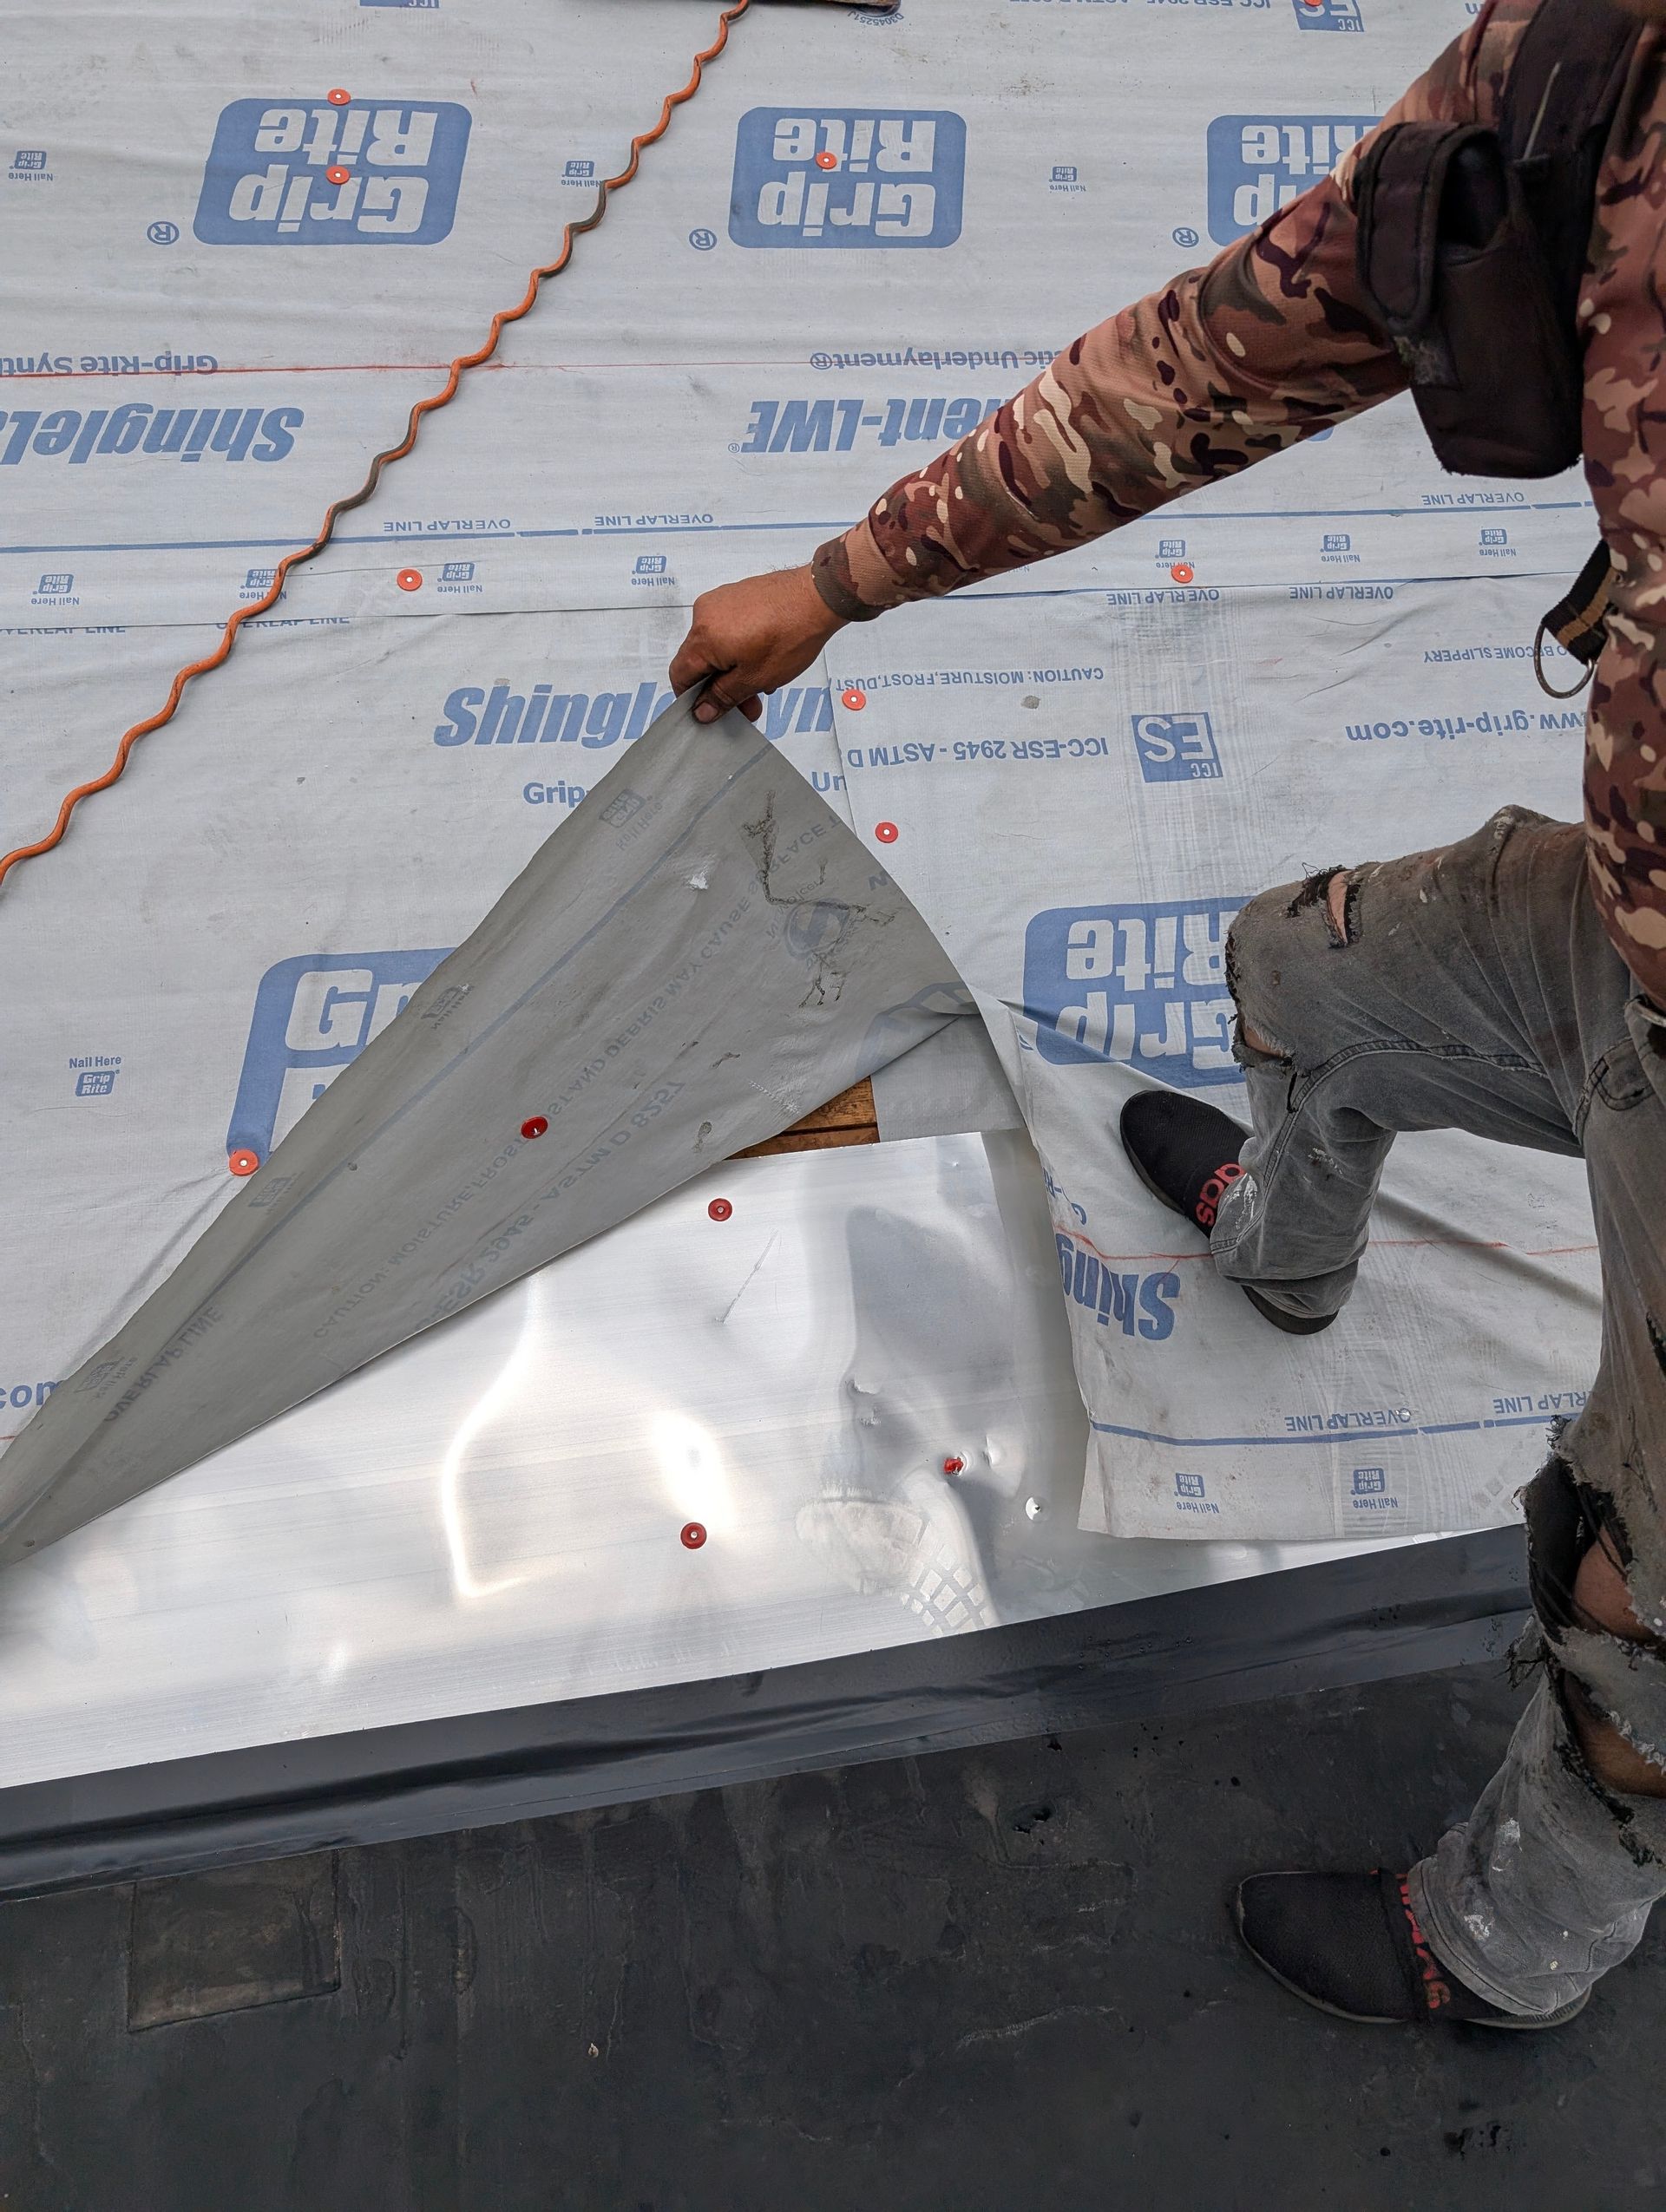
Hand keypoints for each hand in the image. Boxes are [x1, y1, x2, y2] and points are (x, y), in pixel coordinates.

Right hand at [669, 566, 848, 724]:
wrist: (818, 597)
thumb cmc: (792, 633)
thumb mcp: (755, 678)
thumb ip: (724, 697)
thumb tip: (702, 710)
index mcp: (703, 636)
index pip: (679, 674)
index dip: (692, 697)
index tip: (710, 709)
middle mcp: (705, 614)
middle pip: (700, 660)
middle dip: (722, 686)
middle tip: (747, 704)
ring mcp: (721, 601)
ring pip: (717, 646)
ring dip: (735, 669)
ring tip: (763, 682)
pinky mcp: (736, 595)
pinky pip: (729, 628)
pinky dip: (741, 647)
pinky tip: (764, 659)